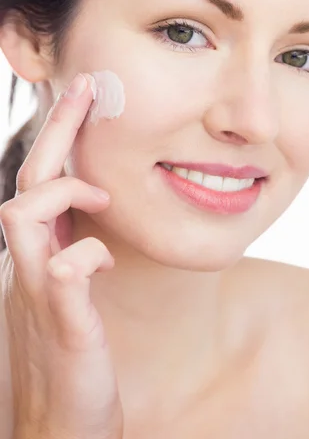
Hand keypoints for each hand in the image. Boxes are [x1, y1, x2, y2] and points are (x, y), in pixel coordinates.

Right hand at [0, 73, 122, 438]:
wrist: (58, 425)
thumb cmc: (70, 351)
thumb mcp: (69, 289)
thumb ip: (72, 249)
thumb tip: (92, 220)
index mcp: (36, 250)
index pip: (39, 178)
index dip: (57, 135)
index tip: (81, 96)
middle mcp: (27, 262)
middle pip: (29, 179)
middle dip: (56, 129)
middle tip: (84, 89)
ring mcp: (37, 290)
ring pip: (20, 215)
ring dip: (64, 191)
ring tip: (103, 195)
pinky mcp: (60, 321)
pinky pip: (62, 271)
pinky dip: (85, 253)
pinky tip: (103, 257)